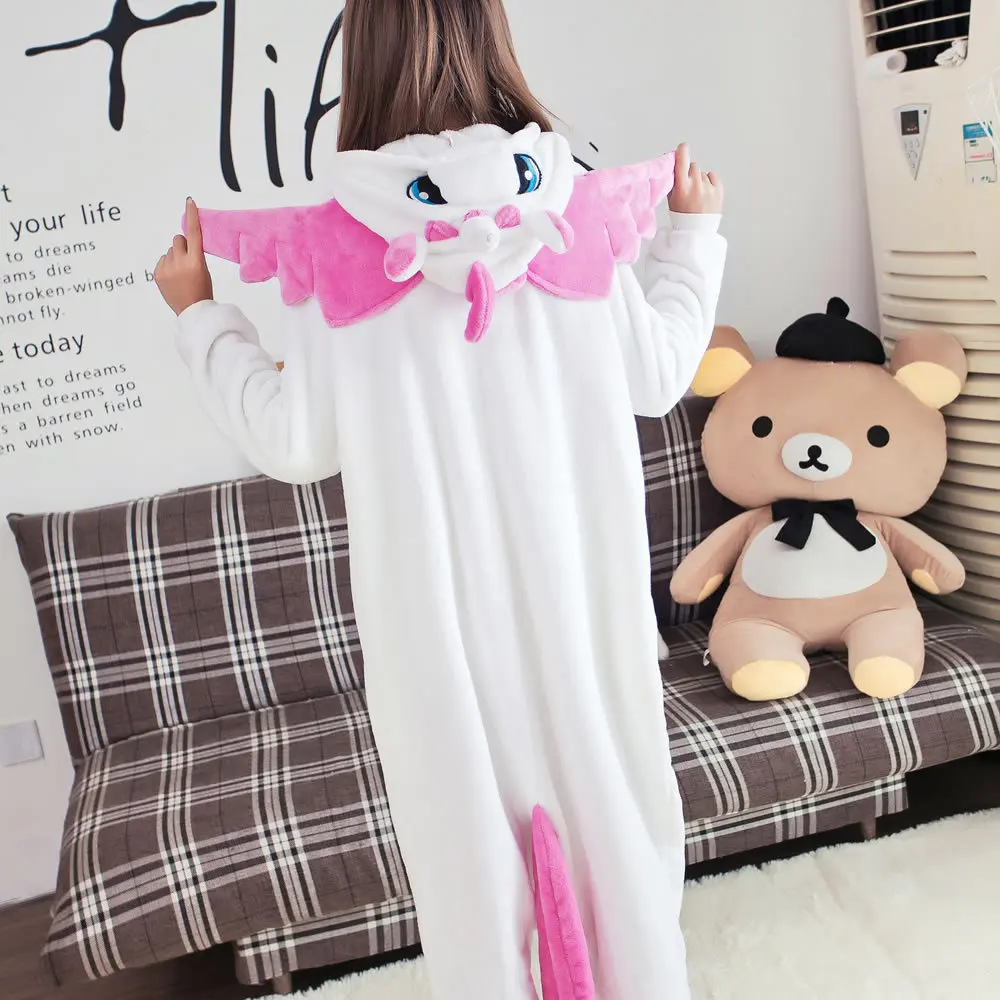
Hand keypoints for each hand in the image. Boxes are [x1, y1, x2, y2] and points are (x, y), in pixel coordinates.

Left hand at [154, 198, 213, 315]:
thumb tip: (185, 242)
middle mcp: (180, 263)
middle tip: (188, 261)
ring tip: (181, 274)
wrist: (193, 311)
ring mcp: (166, 268)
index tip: (189, 202)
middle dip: (183, 246)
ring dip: (175, 257)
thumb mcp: (204, 270)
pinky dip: (167, 266)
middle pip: (178, 240)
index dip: (192, 216)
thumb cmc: (202, 291)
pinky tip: (173, 278)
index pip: (194, 233)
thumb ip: (195, 254)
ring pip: (169, 251)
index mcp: (196, 262)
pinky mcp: (157, 274)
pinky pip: (162, 261)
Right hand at [668, 143, 723, 214]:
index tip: (682, 147)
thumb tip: (674, 162)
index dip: (682, 151)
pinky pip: (712, 177)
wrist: (697, 232)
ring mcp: (709, 187)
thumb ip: (672, 180)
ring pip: (703, 173)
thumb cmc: (682, 217)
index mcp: (682, 187)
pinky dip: (709, 182)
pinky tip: (705, 194)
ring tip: (697, 195)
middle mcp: (696, 185)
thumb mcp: (671, 199)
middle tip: (688, 187)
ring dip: (700, 180)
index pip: (682, 160)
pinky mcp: (719, 190)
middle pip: (693, 166)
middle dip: (690, 173)